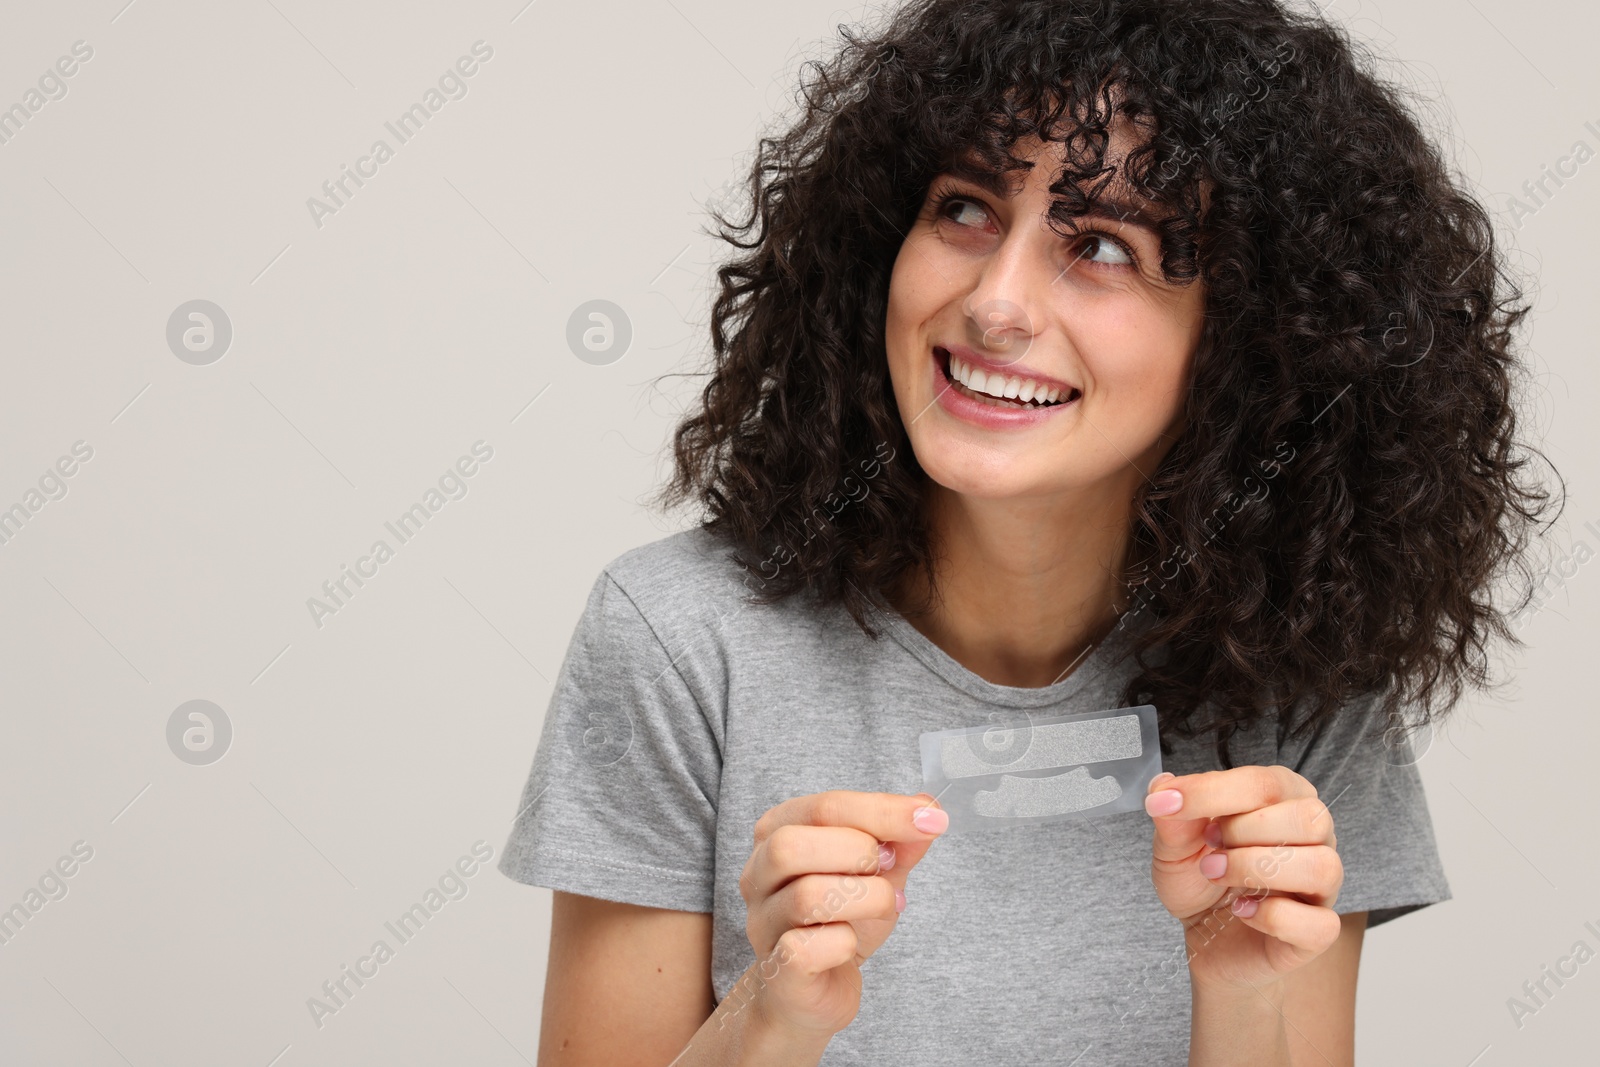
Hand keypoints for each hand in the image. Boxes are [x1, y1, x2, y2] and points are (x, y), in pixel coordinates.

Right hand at [735, 790, 947, 1036]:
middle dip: (858, 851)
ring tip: (886, 905)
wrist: (815, 991)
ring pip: (806, 896)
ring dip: (866, 898)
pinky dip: (843, 943)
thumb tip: (928, 811)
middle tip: (889, 868)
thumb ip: (899, 841)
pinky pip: (804, 949)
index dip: (883, 811)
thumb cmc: (840, 922)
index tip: (930, 819)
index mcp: (777, 833)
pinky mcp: (777, 970)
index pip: (824, 807)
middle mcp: (758, 874)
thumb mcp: (877, 873)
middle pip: (793, 844)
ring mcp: (762, 923)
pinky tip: (851, 943)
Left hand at [1143, 766, 1343, 992]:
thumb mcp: (1174, 846)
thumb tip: (1164, 786)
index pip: (1266, 783)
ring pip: (1322, 866)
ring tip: (1216, 874)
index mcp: (1283, 800)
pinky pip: (1320, 924)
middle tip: (1209, 846)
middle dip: (1245, 829)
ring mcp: (1321, 887)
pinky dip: (1273, 917)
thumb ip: (1173, 817)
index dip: (1213, 791)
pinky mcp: (1317, 932)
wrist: (1207, 940)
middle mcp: (1312, 839)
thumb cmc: (1201, 881)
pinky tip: (1242, 911)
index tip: (1168, 803)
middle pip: (1309, 816)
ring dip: (1255, 868)